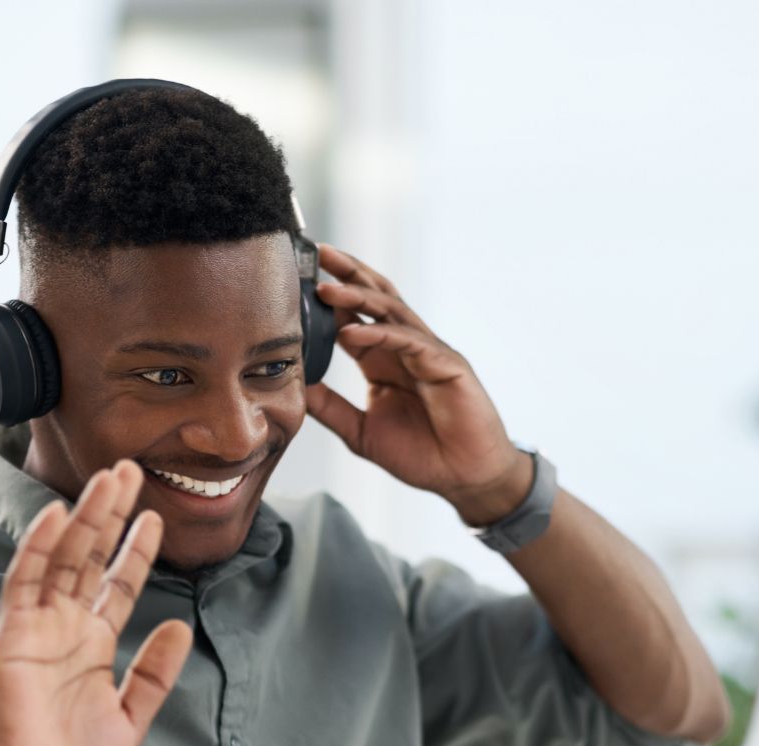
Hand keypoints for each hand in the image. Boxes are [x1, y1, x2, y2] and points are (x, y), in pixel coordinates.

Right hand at [0, 460, 192, 745]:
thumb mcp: (132, 715)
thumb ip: (155, 673)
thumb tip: (182, 627)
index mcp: (95, 642)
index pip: (119, 583)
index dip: (137, 550)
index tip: (155, 516)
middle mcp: (67, 626)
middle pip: (92, 557)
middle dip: (111, 514)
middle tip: (130, 470)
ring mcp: (39, 626)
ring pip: (64, 558)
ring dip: (84, 517)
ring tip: (109, 477)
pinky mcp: (13, 635)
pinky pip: (26, 582)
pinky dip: (40, 548)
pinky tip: (59, 515)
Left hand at [306, 245, 532, 523]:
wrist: (464, 478)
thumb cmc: (421, 454)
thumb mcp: (360, 431)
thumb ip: (330, 408)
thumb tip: (293, 389)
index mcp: (383, 361)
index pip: (352, 318)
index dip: (328, 299)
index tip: (296, 281)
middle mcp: (405, 349)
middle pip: (374, 298)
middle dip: (346, 274)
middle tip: (316, 254)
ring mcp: (428, 353)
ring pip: (391, 311)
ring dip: (357, 296)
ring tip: (324, 287)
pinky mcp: (447, 366)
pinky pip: (409, 342)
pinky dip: (379, 334)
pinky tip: (350, 332)